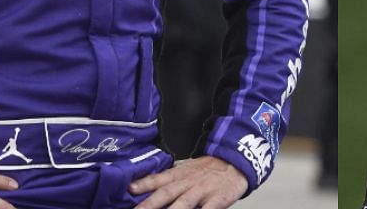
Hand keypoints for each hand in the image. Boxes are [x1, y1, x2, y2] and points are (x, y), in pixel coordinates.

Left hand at [130, 156, 248, 208]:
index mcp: (180, 174)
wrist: (236, 162)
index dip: (145, 183)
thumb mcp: (187, 169)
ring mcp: (203, 191)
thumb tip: (143, 187)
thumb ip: (169, 179)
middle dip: (150, 204)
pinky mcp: (218, 199)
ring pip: (184, 203)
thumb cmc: (209, 169)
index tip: (130, 188)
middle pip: (167, 193)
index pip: (159, 179)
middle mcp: (189, 182)